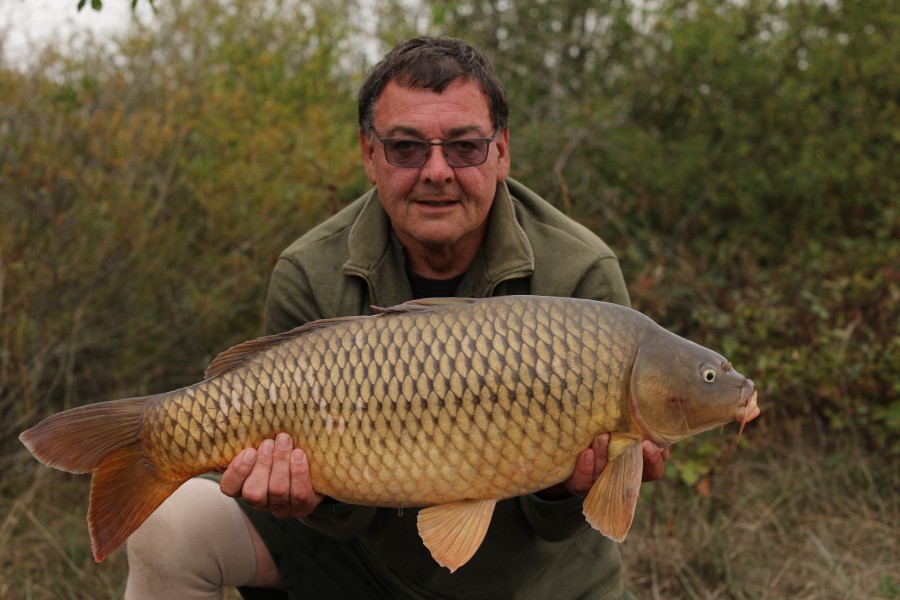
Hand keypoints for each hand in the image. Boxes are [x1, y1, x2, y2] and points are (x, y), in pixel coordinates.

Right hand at [220, 433, 323, 517]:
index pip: (229, 488)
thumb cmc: (282, 452)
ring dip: (280, 463)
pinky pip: (299, 494)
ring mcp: (281, 508)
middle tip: (269, 443)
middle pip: (253, 492)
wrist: (315, 470)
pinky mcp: (302, 508)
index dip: (237, 471)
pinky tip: (299, 455)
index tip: (249, 450)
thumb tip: (246, 422)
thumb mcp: (266, 447)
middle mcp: (260, 502)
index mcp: (244, 487)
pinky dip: (298, 472)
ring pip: (277, 490)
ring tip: (285, 442)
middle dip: (262, 464)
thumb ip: (255, 441)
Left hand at [538, 434, 669, 498]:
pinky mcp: (579, 484)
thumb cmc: (600, 434)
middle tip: (640, 443)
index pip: (654, 469)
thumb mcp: (618, 427)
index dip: (655, 459)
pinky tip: (587, 453)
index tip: (651, 443)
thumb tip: (643, 400)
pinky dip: (585, 466)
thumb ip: (630, 421)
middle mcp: (619, 478)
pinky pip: (582, 480)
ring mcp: (599, 482)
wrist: (566, 455)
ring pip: (606, 473)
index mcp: (635, 467)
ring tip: (602, 437)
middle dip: (637, 460)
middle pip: (634, 475)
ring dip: (605, 455)